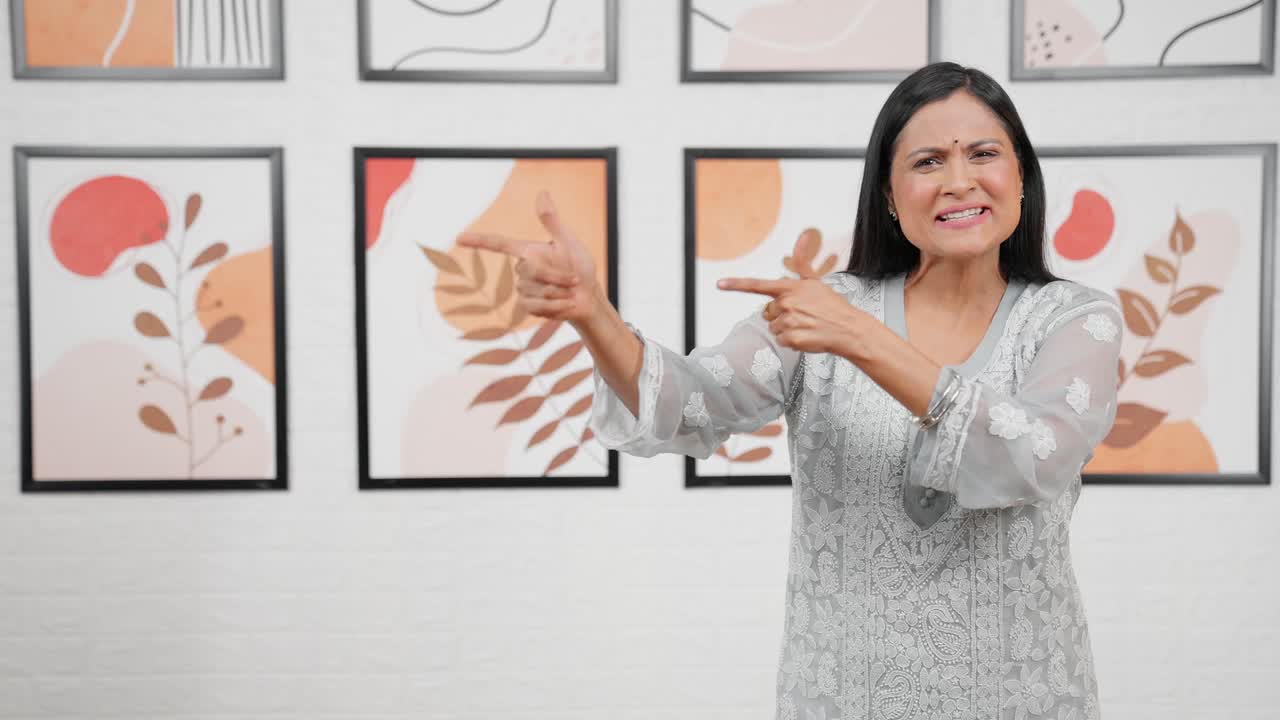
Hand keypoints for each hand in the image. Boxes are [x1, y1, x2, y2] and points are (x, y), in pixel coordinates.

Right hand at [457, 191, 600, 322]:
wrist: (588, 297)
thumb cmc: (580, 267)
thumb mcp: (569, 242)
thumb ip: (552, 221)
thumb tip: (542, 192)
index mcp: (529, 251)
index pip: (498, 244)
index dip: (477, 241)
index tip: (458, 238)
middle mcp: (523, 268)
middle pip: (530, 269)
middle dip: (556, 275)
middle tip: (572, 278)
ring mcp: (523, 288)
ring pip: (535, 289)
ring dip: (558, 291)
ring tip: (568, 291)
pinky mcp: (528, 306)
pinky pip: (536, 306)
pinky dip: (556, 306)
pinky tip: (565, 303)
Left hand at [717, 276, 864, 354]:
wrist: (847, 328)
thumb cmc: (832, 306)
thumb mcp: (815, 281)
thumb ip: (802, 262)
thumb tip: (803, 236)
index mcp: (789, 288)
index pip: (757, 285)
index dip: (736, 284)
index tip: (720, 284)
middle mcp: (786, 303)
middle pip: (767, 313)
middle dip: (780, 315)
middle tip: (800, 315)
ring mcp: (788, 321)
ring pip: (773, 328)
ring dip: (786, 329)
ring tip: (805, 325)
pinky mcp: (791, 338)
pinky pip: (781, 340)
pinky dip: (792, 341)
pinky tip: (806, 335)